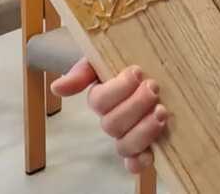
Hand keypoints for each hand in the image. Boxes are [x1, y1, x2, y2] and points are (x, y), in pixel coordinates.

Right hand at [51, 58, 167, 173]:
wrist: (162, 65)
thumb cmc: (134, 61)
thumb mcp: (110, 56)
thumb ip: (85, 69)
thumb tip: (57, 87)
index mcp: (103, 97)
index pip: (99, 101)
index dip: (117, 89)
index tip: (137, 72)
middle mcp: (113, 119)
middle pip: (112, 124)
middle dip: (135, 106)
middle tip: (153, 88)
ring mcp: (129, 135)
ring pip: (124, 145)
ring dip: (142, 131)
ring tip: (161, 112)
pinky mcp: (146, 148)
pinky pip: (134, 163)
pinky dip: (139, 161)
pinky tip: (150, 153)